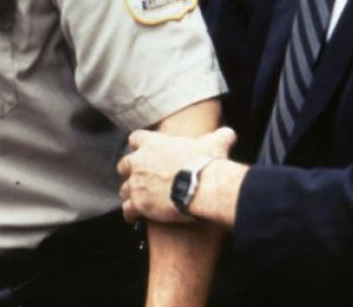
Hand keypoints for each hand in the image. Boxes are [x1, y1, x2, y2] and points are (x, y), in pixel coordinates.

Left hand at [117, 127, 235, 223]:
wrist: (202, 187)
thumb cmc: (206, 164)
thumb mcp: (215, 144)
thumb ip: (220, 137)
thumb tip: (229, 134)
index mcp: (152, 144)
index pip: (135, 138)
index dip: (138, 145)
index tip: (141, 150)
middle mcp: (139, 161)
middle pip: (124, 164)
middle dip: (130, 171)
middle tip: (139, 177)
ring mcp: (137, 183)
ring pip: (124, 189)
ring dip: (130, 194)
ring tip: (138, 199)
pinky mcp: (139, 203)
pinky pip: (127, 210)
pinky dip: (131, 214)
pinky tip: (135, 217)